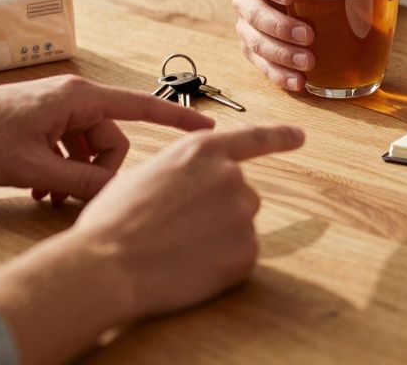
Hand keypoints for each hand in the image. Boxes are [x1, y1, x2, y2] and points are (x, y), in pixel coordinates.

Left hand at [0, 75, 212, 202]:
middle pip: (111, 140)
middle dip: (98, 172)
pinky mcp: (44, 120)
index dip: (178, 119)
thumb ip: (81, 183)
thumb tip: (117, 195)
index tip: (207, 129)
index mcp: (79, 98)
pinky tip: (41, 189)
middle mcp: (74, 98)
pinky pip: (70, 147)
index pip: (142, 107)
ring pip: (89, 148)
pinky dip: (61, 169)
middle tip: (72, 199)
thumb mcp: (34, 169)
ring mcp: (58, 109)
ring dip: (76, 175)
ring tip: (48, 197)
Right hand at [70, 123, 304, 318]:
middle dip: (216, 212)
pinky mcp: (246, 252)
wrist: (106, 266)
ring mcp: (243, 215)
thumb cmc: (113, 222)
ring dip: (216, 239)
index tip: (300, 137)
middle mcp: (231, 176)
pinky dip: (219, 267)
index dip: (280, 137)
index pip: (254, 138)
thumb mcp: (147, 174)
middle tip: (175, 230)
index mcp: (203, 151)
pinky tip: (188, 269)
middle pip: (240, 195)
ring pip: (238, 228)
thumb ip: (184, 173)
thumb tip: (194, 187)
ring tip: (174, 249)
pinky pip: (240, 258)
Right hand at [233, 0, 316, 91]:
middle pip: (254, 16)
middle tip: (308, 35)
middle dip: (279, 27)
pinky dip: (280, 76)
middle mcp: (246, 2)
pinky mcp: (256, 53)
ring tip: (308, 62)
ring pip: (256, 44)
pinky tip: (299, 82)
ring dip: (281, 56)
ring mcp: (248, 30)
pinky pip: (263, 66)